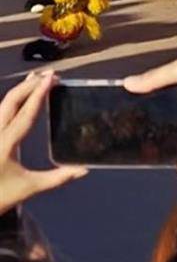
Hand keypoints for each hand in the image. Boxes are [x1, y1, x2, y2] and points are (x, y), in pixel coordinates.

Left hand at [0, 72, 86, 215]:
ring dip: (20, 90)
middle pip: (10, 101)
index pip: (25, 114)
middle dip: (29, 84)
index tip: (50, 78)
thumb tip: (83, 170)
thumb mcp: (29, 188)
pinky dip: (12, 101)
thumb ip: (57, 178)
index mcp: (5, 144)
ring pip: (2, 104)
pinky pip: (0, 112)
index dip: (38, 94)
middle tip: (49, 74)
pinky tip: (21, 98)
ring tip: (36, 78)